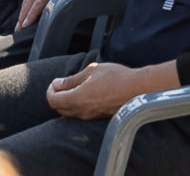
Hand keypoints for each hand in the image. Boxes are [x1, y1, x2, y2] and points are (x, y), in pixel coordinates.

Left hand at [44, 60, 162, 120]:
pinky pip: (82, 114)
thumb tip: (57, 84)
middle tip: (63, 85)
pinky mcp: (99, 118)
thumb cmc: (116, 77)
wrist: (138, 89)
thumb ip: (72, 80)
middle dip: (57, 97)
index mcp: (76, 99)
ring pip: (70, 113)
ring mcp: (91, 117)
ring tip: (76, 87)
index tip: (55, 82)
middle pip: (59, 109)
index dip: (50, 90)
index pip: (53, 100)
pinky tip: (88, 94)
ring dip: (68, 102)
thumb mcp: (91, 71)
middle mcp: (81, 112)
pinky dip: (78, 105)